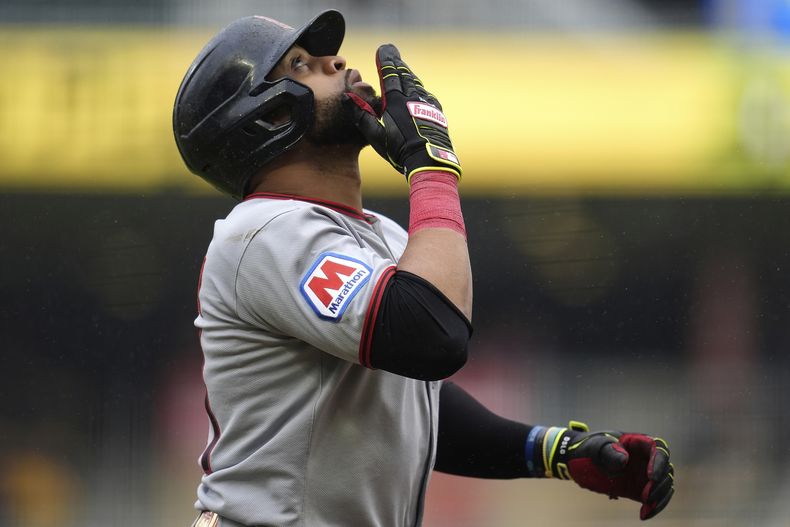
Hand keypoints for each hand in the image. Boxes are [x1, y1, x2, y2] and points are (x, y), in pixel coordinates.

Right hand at [343, 44, 460, 180]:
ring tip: (403, 68)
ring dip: (408, 74)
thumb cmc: (398, 149)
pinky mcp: (436, 113)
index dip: (386, 60)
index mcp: (396, 100)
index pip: (390, 73)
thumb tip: (347, 97)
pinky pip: (426, 95)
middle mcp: (413, 98)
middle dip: (397, 63)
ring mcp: (427, 104)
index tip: (383, 48)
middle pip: (405, 74)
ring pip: (416, 83)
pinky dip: (419, 88)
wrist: (429, 160)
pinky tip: (418, 90)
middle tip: (392, 52)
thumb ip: (360, 114)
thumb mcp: (374, 134)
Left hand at [542, 421, 674, 520]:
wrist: (574, 461)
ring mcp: (643, 474)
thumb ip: (608, 451)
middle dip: (660, 484)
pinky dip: (654, 508)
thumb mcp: (593, 447)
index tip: (651, 476)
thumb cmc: (585, 448)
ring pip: (664, 485)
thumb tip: (624, 459)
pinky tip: (644, 515)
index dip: (659, 462)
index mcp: (636, 442)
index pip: (658, 448)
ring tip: (646, 508)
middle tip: (646, 496)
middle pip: (666, 468)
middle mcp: (644, 458)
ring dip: (660, 498)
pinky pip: (654, 499)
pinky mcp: (639, 489)